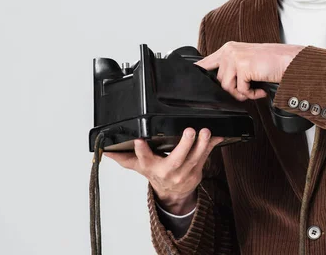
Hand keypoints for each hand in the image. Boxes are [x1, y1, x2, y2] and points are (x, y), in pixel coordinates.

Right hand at [104, 127, 223, 212]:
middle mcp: (169, 171)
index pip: (144, 160)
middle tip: (189, 131)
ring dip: (202, 145)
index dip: (141, 151)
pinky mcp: (198, 169)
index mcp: (152, 168)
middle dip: (184, 145)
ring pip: (195, 158)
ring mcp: (185, 172)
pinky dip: (213, 145)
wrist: (173, 194)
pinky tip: (219, 134)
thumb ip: (125, 157)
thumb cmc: (157, 174)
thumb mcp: (139, 167)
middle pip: (176, 159)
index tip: (139, 141)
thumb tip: (106, 151)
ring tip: (205, 131)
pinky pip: (207, 156)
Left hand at [194, 41, 304, 101]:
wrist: (291, 61)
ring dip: (242, 93)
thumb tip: (220, 84)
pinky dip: (251, 95)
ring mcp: (235, 57)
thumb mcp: (247, 62)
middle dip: (233, 90)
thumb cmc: (273, 63)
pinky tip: (260, 90)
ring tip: (255, 89)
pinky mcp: (242, 67)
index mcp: (229, 48)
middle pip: (218, 80)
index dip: (197, 72)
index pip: (206, 62)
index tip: (188, 79)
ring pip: (227, 87)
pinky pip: (240, 91)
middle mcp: (229, 51)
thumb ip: (232, 69)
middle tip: (248, 90)